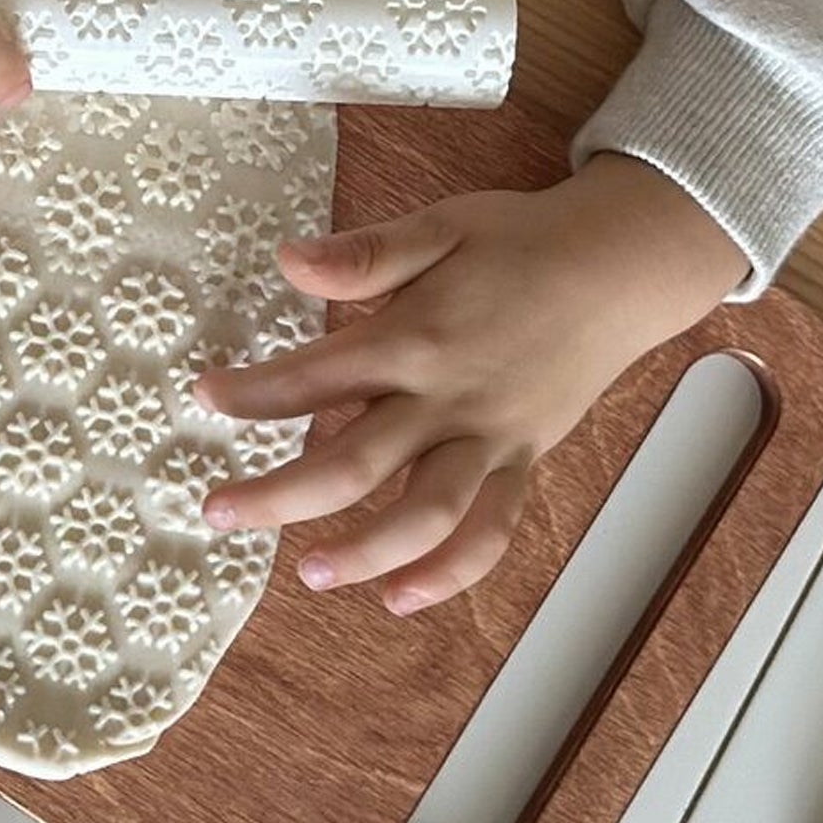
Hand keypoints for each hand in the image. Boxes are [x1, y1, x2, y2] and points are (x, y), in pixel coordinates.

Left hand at [195, 153, 745, 612]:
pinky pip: (491, 532)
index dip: (252, 393)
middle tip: (216, 512)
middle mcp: (450, 399)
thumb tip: (287, 261)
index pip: (315, 376)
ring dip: (363, 553)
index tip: (204, 397)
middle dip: (278, 496)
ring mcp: (491, 440)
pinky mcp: (523, 463)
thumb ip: (365, 253)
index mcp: (417, 335)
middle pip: (354, 466)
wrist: (619, 268)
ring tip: (307, 575)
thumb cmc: (522, 241)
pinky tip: (400, 597)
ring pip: (425, 517)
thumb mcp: (441, 225)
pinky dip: (449, 574)